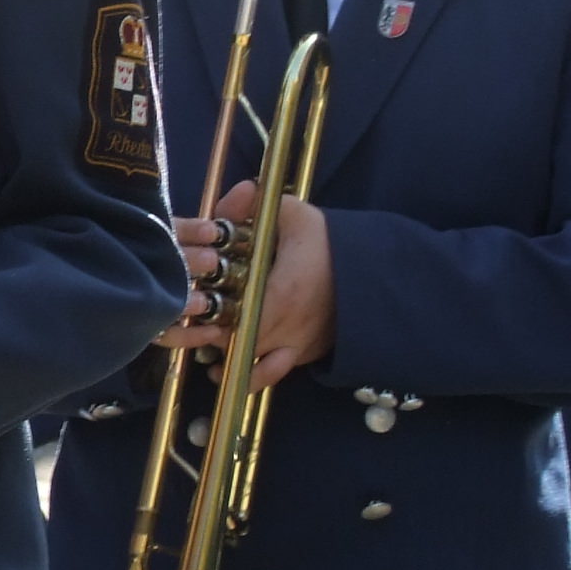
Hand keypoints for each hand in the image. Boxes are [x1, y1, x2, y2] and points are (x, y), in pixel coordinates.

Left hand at [164, 180, 330, 385]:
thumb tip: (235, 193)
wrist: (372, 272)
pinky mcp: (304, 355)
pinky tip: (226, 372)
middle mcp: (287, 326)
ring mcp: (296, 344)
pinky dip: (249, 377)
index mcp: (281, 292)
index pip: (234, 313)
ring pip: (251, 362)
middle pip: (237, 340)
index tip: (200, 300)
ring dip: (227, 357)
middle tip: (198, 320)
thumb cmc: (329, 241)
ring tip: (210, 347)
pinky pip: (271, 375)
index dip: (212, 312)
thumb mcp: (294, 215)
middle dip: (214, 332)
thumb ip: (257, 207)